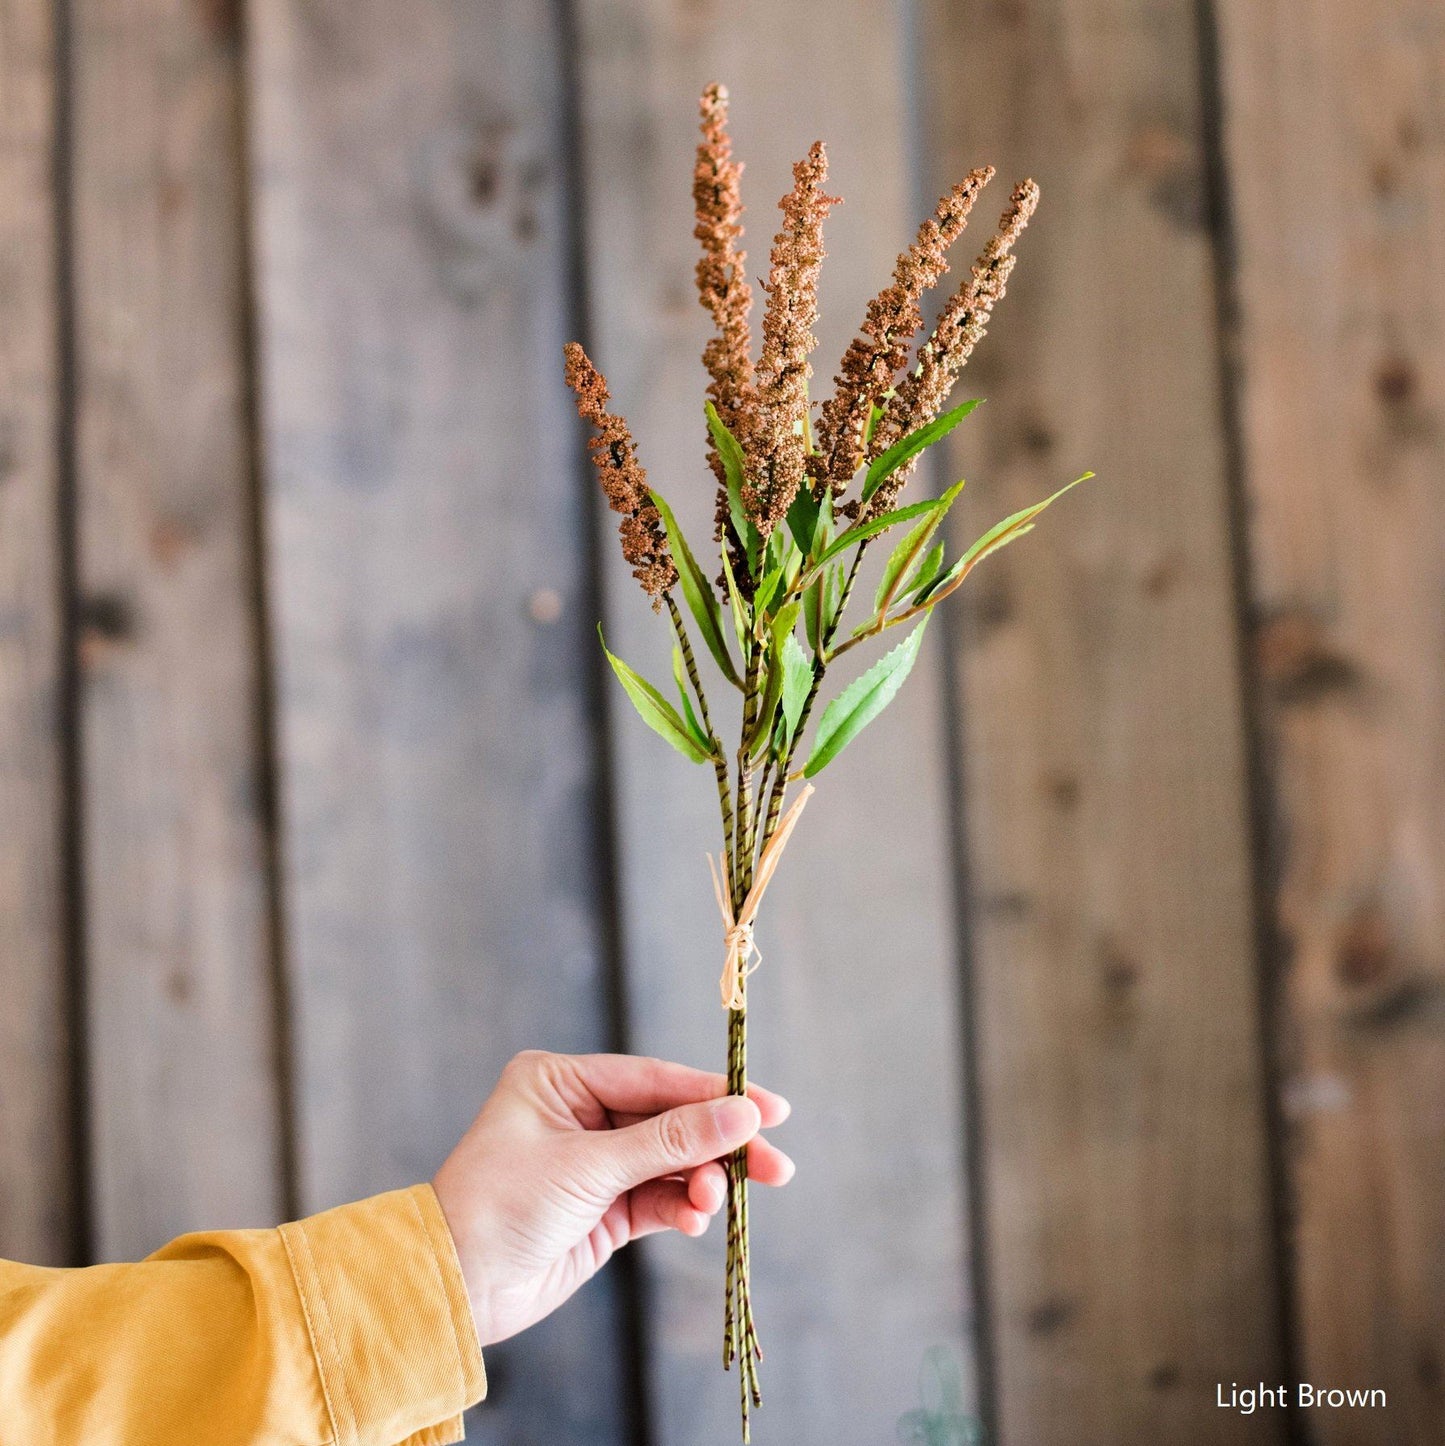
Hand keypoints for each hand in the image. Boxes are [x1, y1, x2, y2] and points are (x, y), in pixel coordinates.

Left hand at [431, 1050, 793, 1346]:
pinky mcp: (602, 1210)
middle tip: (775, 1164)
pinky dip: (681, 1208)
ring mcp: (593, 1163)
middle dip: (719, 1143)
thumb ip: (671, 1140)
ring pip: (670, 1163)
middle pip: (670, 1120)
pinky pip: (657, 1199)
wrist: (454, 1289)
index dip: (714, 1093)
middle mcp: (579, 1114)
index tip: (769, 1108)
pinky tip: (694, 1219)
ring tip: (717, 1200)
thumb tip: (743, 1114)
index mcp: (561, 1081)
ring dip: (701, 1181)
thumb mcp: (589, 1166)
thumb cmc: (502, 1206)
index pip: (654, 1079)